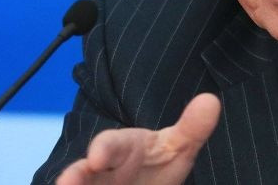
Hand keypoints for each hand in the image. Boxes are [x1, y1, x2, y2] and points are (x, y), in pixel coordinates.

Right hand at [56, 93, 220, 184]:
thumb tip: (211, 100)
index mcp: (120, 149)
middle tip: (66, 183)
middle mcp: (99, 171)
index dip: (103, 150)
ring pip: (79, 184)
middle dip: (73, 177)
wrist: (141, 183)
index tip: (97, 158)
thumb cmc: (155, 164)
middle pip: (80, 173)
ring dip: (74, 184)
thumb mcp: (176, 147)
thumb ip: (192, 128)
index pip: (109, 145)